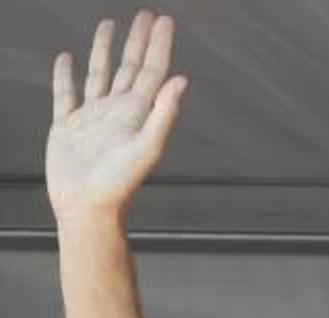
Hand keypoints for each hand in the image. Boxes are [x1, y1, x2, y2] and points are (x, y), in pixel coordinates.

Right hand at [46, 10, 186, 223]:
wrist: (87, 206)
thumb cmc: (119, 182)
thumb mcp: (147, 146)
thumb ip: (164, 113)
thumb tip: (181, 80)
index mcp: (137, 112)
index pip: (152, 70)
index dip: (158, 45)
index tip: (164, 20)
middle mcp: (117, 110)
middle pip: (130, 66)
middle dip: (138, 40)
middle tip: (144, 15)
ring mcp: (92, 116)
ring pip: (99, 73)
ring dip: (104, 49)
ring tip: (108, 25)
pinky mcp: (67, 125)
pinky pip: (65, 93)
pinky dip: (65, 75)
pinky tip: (66, 58)